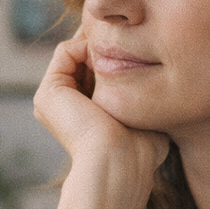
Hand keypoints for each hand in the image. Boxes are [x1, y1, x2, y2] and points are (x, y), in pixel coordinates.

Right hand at [34, 33, 169, 208]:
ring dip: (101, 46)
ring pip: (78, 53)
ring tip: (124, 53)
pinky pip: (66, 51)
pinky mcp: (48, 93)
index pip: (101, 74)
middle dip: (112, 48)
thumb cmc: (140, 150)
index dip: (123, 58)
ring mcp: (53, 100)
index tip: (146, 56)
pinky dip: (88, 45)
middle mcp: (65, 107)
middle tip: (136, 48)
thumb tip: (161, 87)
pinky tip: (110, 58)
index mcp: (83, 116)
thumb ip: (143, 99)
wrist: (118, 164)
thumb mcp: (145, 118)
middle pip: (88, 61)